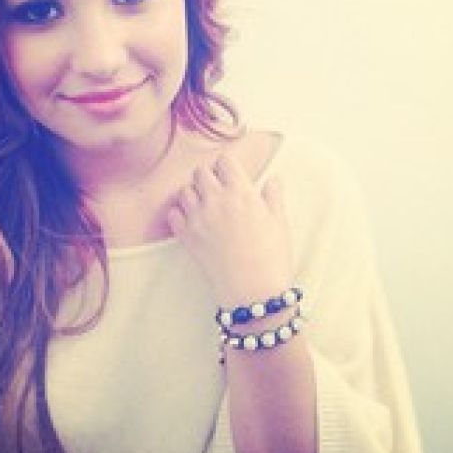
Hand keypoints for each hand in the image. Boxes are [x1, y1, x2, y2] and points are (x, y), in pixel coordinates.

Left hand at [166, 152, 292, 305]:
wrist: (253, 292)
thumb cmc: (272, 257)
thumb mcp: (279, 223)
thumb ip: (273, 196)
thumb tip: (273, 179)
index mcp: (242, 193)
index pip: (225, 160)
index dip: (228, 166)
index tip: (232, 176)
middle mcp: (216, 200)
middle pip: (200, 171)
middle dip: (208, 176)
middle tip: (218, 190)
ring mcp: (198, 218)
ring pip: (184, 190)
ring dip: (193, 194)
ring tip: (205, 206)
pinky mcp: (187, 237)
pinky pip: (173, 214)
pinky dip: (180, 214)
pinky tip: (193, 222)